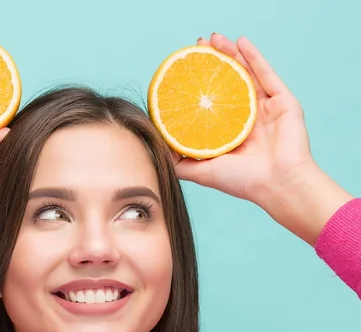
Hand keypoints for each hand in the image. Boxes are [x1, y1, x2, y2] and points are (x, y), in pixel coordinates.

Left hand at [175, 33, 351, 244]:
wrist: (277, 184)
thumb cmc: (241, 181)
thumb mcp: (201, 172)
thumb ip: (179, 163)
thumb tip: (156, 149)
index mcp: (230, 131)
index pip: (212, 101)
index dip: (199, 84)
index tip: (183, 71)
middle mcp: (248, 117)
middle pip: (228, 82)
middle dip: (212, 63)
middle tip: (197, 48)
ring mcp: (266, 108)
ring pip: (245, 73)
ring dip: (229, 54)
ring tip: (213, 38)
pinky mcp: (283, 101)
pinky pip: (266, 74)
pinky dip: (253, 57)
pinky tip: (240, 42)